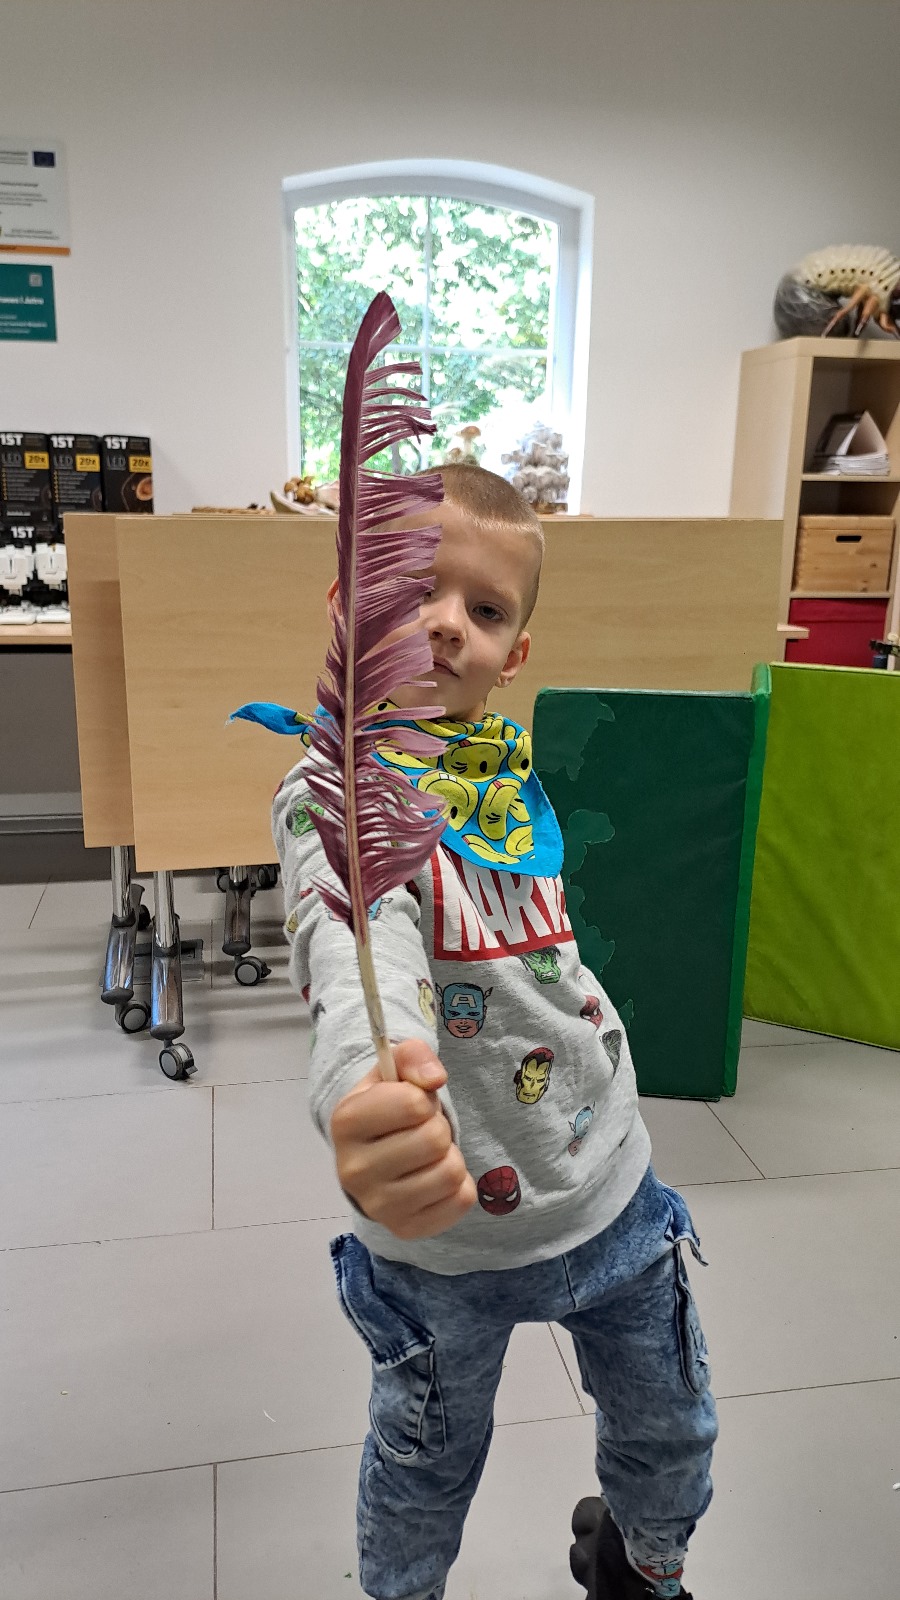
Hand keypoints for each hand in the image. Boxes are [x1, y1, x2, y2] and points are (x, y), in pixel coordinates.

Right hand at [331, 1039, 476, 1239]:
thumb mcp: (393, 1070)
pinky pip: (461, 1202)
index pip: (414, 1104)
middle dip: (438, 1127)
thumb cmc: (387, 1108)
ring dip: (450, 1157)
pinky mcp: (404, 1229)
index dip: (423, 1098)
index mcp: (346, 1122)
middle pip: (435, 1140)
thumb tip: (434, 1079)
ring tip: (428, 1156)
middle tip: (421, 1131)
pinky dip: (458, 1186)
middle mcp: (353, 1170)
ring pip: (450, 1173)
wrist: (374, 1157)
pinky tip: (433, 1179)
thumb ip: (413, 1056)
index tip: (411, 1106)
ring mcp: (377, 1206)